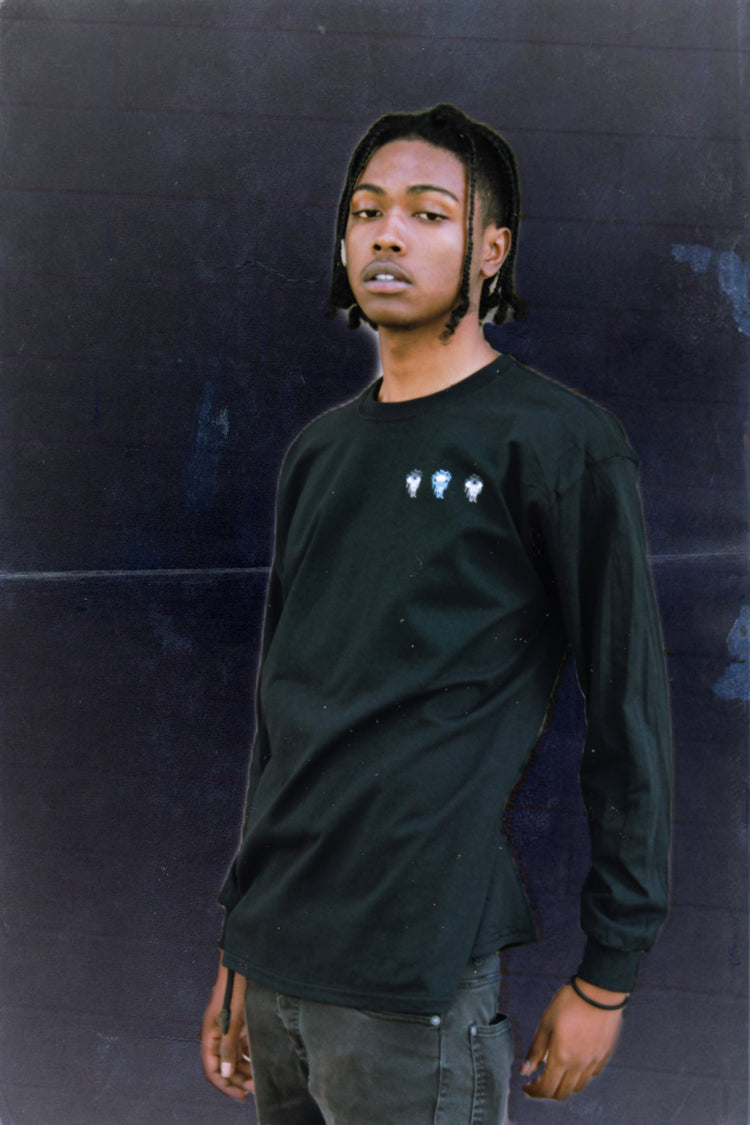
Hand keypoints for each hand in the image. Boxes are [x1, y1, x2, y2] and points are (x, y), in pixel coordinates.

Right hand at [200, 960, 253, 1101]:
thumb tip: (225, 1074)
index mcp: (209, 1037)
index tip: (241, 1096)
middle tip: (256, 1088)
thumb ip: (228, 1047)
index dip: (225, 1086)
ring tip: (260, 1077)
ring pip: (233, 1057)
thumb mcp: (233, 1021)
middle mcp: (215, 1035)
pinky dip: (249, 1053)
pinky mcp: (235, 1022)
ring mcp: (225, 1029)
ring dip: (244, 1068)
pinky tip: (261, 1058)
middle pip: (224, 1066)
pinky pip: (240, 1045)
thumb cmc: (235, 989)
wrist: (241, 964)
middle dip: (238, 1079)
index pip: (212, 1071)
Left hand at [520, 978, 624, 1099]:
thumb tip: (524, 1071)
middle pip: (562, 1093)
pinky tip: (573, 1062)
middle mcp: (579, 1065)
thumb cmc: (569, 1003)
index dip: (534, 1091)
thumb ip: (536, 1050)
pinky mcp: (604, 1055)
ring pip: (578, 1086)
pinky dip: (579, 1075)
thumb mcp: (546, 1023)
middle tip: (537, 1081)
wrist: (599, 991)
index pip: (546, 1088)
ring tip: (554, 1072)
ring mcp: (594, 1061)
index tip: (526, 1086)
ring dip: (563, 1085)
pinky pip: (591, 1074)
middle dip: (547, 1091)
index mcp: (562, 1057)